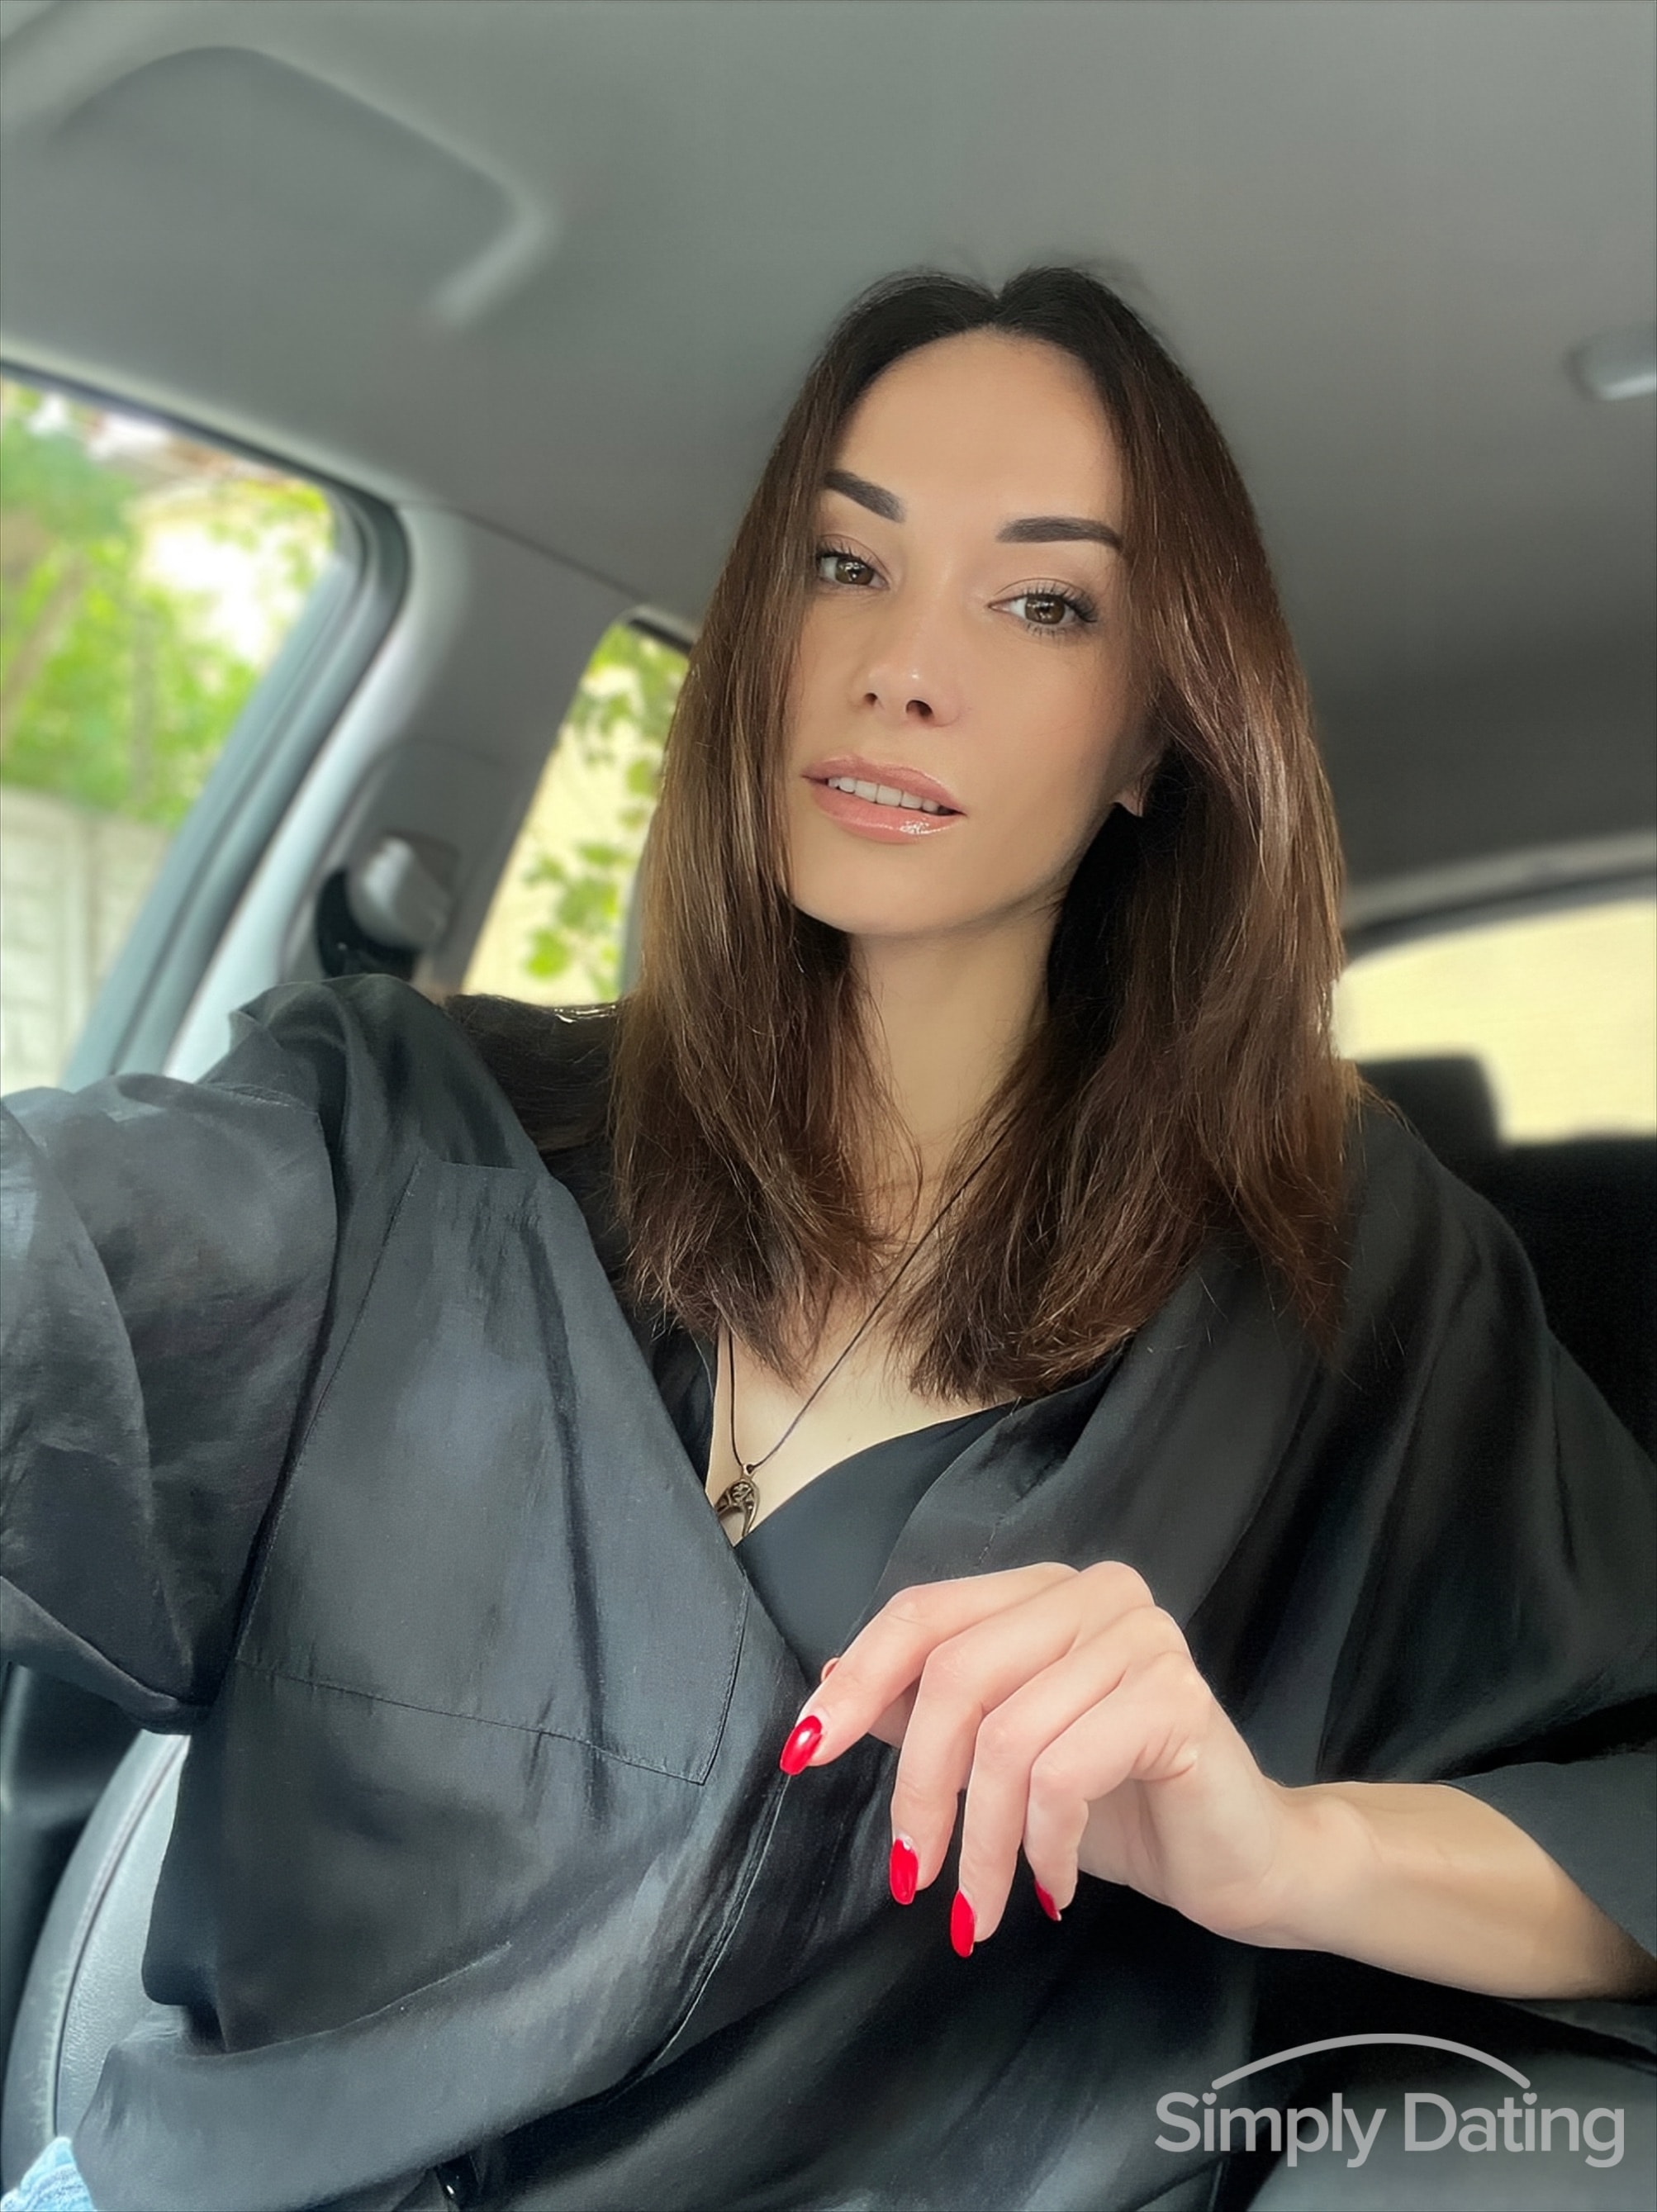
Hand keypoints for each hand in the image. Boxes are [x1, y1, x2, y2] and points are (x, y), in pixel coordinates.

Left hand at [779, 1561, 1303, 1954]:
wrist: (1242, 1859)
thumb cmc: (1118, 1804)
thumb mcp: (1003, 1753)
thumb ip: (928, 1708)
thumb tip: (829, 1685)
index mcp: (1044, 1590)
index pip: (925, 1613)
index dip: (858, 1679)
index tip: (805, 1753)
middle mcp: (1094, 1593)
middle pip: (956, 1675)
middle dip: (917, 1787)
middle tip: (910, 1875)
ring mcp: (1142, 1637)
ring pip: (1006, 1738)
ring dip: (980, 1844)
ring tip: (982, 1908)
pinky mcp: (1175, 1699)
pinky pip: (1064, 1775)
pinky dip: (1042, 1847)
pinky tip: (1052, 1888)